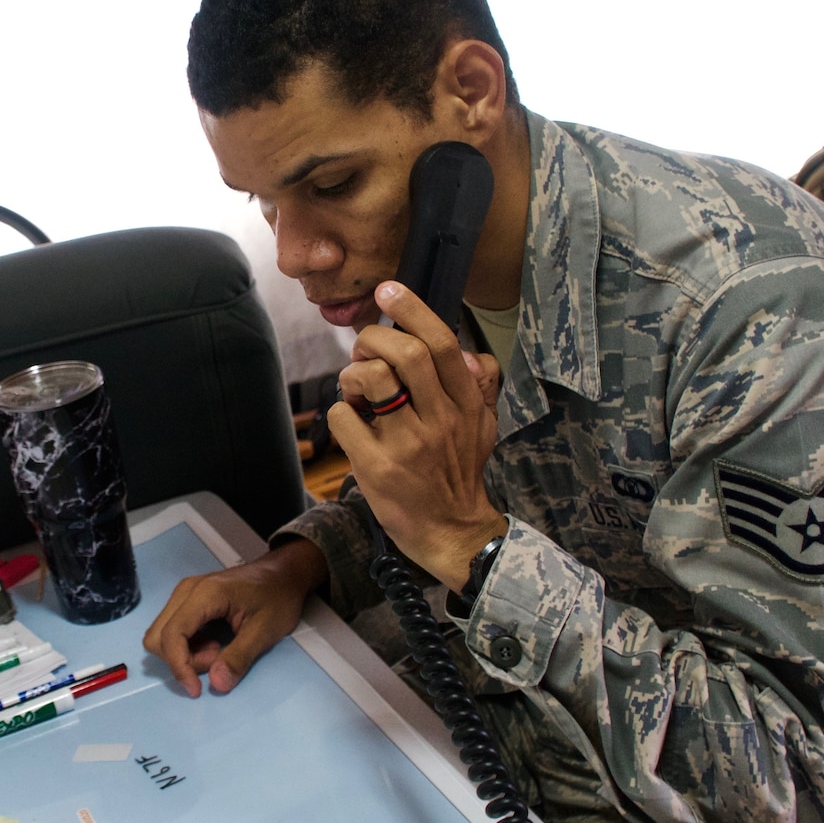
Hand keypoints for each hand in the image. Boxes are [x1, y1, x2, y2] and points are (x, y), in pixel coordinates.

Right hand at [141, 539, 326, 696]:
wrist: (284, 574)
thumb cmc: (278, 598)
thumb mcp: (265, 631)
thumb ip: (239, 658)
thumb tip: (216, 685)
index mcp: (204, 594)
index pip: (172, 635)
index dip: (179, 666)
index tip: (197, 690)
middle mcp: (186, 592)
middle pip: (158, 636)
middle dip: (182, 660)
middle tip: (217, 660)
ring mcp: (184, 595)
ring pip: (162, 636)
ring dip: (185, 655)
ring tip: (219, 652)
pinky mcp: (187, 602)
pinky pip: (173, 631)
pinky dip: (188, 647)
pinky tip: (214, 645)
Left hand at [327, 281, 506, 588]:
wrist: (450, 531)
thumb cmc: (460, 473)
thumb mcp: (484, 427)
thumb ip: (482, 386)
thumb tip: (470, 351)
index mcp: (465, 405)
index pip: (442, 345)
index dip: (412, 310)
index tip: (388, 290)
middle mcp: (440, 420)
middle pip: (406, 354)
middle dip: (374, 340)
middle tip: (364, 350)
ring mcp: (408, 444)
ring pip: (372, 380)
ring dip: (353, 373)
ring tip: (356, 388)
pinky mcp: (377, 467)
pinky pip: (344, 417)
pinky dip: (339, 410)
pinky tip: (351, 422)